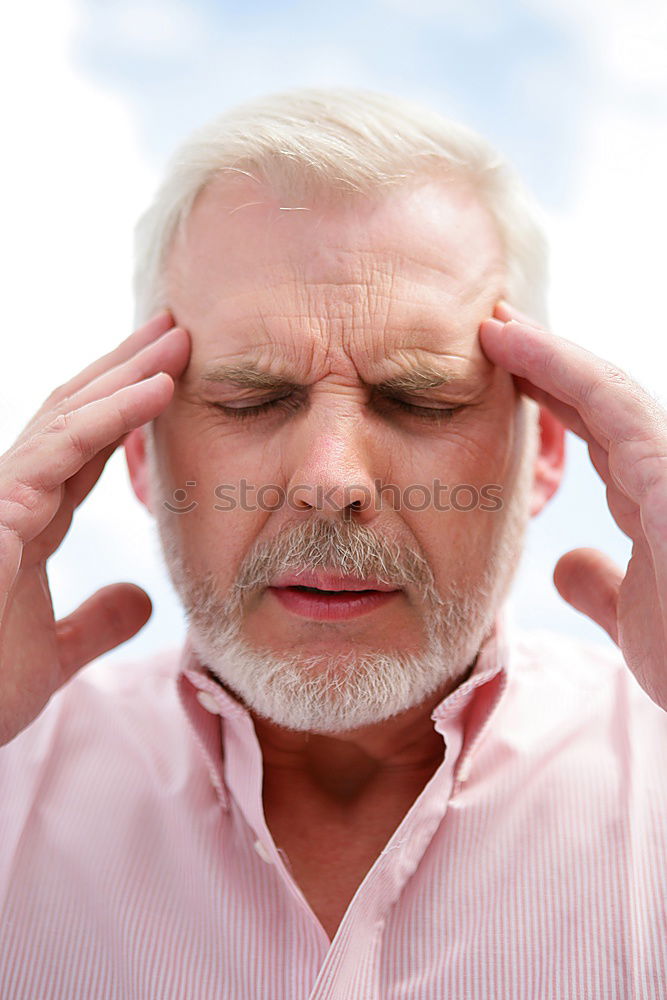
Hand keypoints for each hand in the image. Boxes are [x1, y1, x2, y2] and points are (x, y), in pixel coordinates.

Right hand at [0, 311, 189, 745]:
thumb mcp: (55, 654)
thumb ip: (96, 624)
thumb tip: (141, 600)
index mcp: (29, 521)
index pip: (86, 449)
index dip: (128, 410)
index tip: (172, 377)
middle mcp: (13, 496)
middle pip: (78, 414)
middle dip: (127, 368)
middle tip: (179, 329)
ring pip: (71, 415)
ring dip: (128, 372)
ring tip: (181, 336)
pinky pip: (62, 447)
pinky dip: (113, 414)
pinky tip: (158, 388)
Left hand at [480, 302, 666, 713]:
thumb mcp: (634, 623)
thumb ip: (601, 587)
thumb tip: (565, 561)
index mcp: (659, 504)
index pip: (603, 437)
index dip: (556, 401)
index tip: (504, 376)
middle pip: (603, 402)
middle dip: (547, 364)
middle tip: (493, 330)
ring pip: (607, 389)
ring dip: (547, 352)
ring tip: (494, 324)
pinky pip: (613, 402)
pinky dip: (560, 366)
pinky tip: (516, 345)